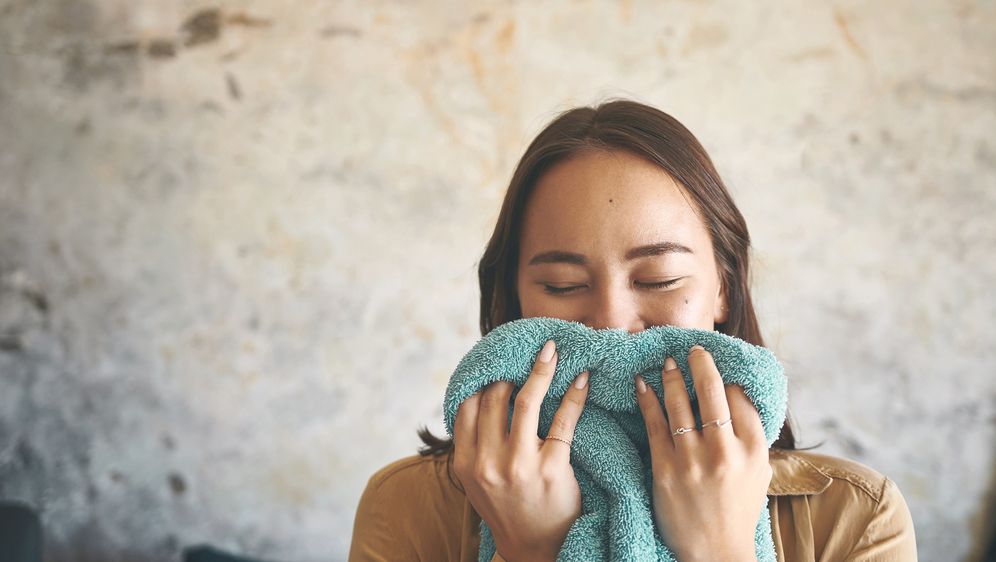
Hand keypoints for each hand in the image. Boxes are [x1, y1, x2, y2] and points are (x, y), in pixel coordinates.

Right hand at [453, 340, 590, 561]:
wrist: (534, 550)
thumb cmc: (508, 508)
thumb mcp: (477, 481)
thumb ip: (474, 444)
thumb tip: (482, 394)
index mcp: (465, 462)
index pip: (468, 405)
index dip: (483, 378)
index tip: (499, 361)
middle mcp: (487, 461)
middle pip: (495, 398)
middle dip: (511, 371)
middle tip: (529, 354)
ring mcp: (519, 465)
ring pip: (525, 400)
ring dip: (541, 370)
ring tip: (553, 351)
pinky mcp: (551, 469)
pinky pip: (563, 421)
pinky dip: (573, 395)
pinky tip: (582, 379)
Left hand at [634, 345, 770, 561]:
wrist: (715, 553)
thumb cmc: (737, 510)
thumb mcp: (759, 471)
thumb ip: (751, 434)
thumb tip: (737, 393)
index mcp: (753, 449)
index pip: (740, 398)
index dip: (726, 377)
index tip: (715, 365)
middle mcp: (725, 451)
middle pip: (711, 391)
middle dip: (700, 363)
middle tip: (692, 348)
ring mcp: (693, 460)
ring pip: (679, 403)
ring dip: (670, 376)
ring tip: (666, 362)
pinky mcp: (665, 469)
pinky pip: (654, 424)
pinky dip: (647, 399)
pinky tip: (642, 385)